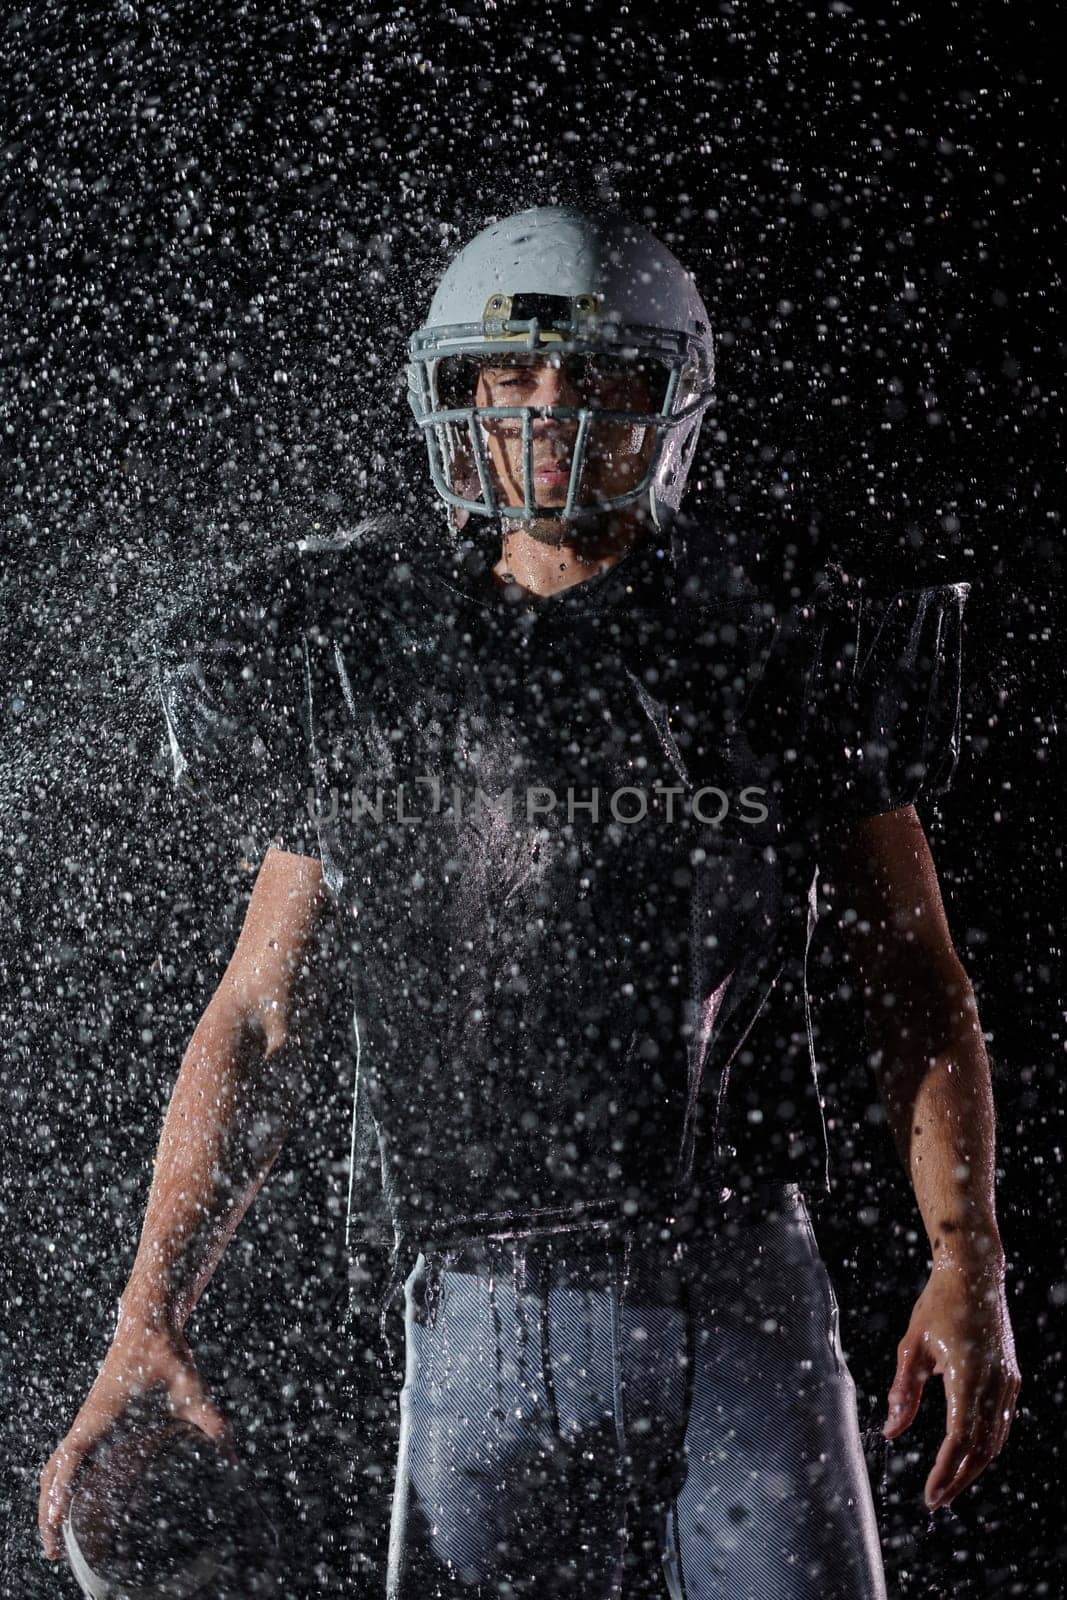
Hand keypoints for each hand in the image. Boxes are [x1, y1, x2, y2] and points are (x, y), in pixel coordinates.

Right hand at [38, 1314, 235, 1560]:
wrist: (148, 1322)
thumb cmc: (165, 1353)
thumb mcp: (190, 1387)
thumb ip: (210, 1420)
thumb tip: (233, 1456)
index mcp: (102, 1415)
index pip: (71, 1459)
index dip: (60, 1492)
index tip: (56, 1523)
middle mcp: (87, 1422)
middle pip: (53, 1471)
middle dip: (48, 1509)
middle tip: (54, 1550)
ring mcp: (87, 1422)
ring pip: (56, 1465)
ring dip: (50, 1496)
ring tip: (56, 1534)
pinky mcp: (92, 1421)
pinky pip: (67, 1455)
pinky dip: (60, 1479)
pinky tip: (71, 1498)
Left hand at [883, 1255, 1020, 1510]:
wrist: (975, 1274)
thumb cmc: (937, 1306)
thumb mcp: (912, 1347)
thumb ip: (904, 1392)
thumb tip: (891, 1432)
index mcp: (967, 1376)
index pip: (958, 1440)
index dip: (944, 1472)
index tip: (930, 1496)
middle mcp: (994, 1383)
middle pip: (982, 1449)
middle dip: (960, 1479)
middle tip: (937, 1500)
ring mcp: (1007, 1381)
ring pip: (996, 1440)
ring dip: (974, 1466)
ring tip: (949, 1483)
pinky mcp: (1011, 1377)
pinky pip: (1002, 1422)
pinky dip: (987, 1444)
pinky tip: (968, 1453)